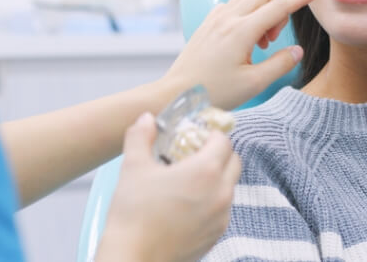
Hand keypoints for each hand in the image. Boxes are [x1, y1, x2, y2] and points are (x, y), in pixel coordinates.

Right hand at [96, 113, 240, 261]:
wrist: (133, 260)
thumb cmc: (133, 213)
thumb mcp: (133, 167)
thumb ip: (141, 136)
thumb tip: (146, 118)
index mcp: (206, 171)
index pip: (224, 141)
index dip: (210, 134)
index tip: (195, 136)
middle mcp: (221, 192)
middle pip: (234, 161)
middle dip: (219, 153)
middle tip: (194, 155)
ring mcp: (222, 216)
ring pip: (230, 186)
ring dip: (217, 177)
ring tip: (189, 181)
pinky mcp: (217, 235)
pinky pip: (223, 209)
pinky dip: (213, 200)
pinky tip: (188, 204)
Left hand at [165, 0, 320, 109]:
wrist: (176, 95)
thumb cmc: (214, 92)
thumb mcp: (254, 83)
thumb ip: (280, 64)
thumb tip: (297, 50)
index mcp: (241, 31)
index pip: (279, 7)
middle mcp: (228, 18)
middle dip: (277, 12)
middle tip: (270, 42)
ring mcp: (214, 19)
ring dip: (260, 12)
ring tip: (256, 42)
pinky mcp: (206, 24)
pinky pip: (232, 5)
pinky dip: (244, 14)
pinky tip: (240, 39)